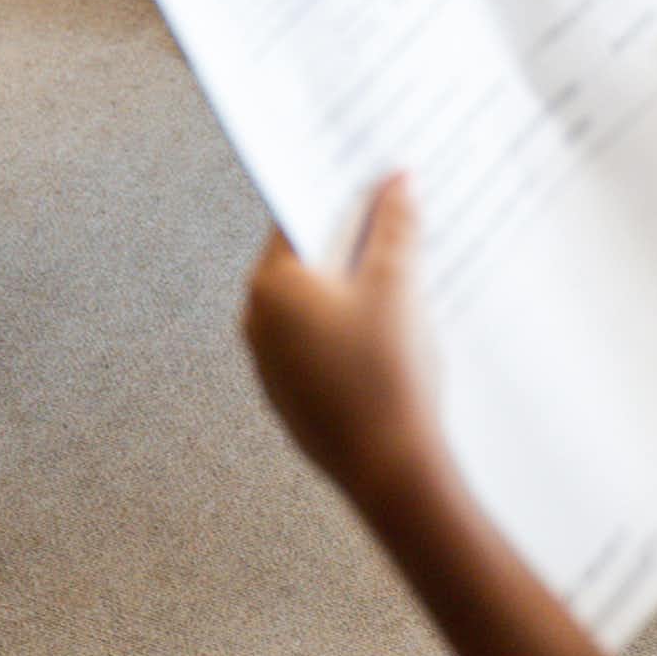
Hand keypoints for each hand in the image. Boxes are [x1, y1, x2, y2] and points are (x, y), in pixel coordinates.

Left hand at [243, 175, 449, 511]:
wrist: (394, 475)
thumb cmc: (389, 375)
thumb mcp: (397, 290)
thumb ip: (395, 228)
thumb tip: (397, 180)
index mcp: (270, 286)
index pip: (295, 222)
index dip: (333, 199)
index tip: (362, 181)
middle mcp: (257, 321)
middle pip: (305, 266)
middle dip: (348, 247)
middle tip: (390, 224)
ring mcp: (271, 365)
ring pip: (313, 312)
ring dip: (350, 296)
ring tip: (400, 282)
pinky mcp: (293, 401)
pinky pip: (318, 352)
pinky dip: (347, 340)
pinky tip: (388, 341)